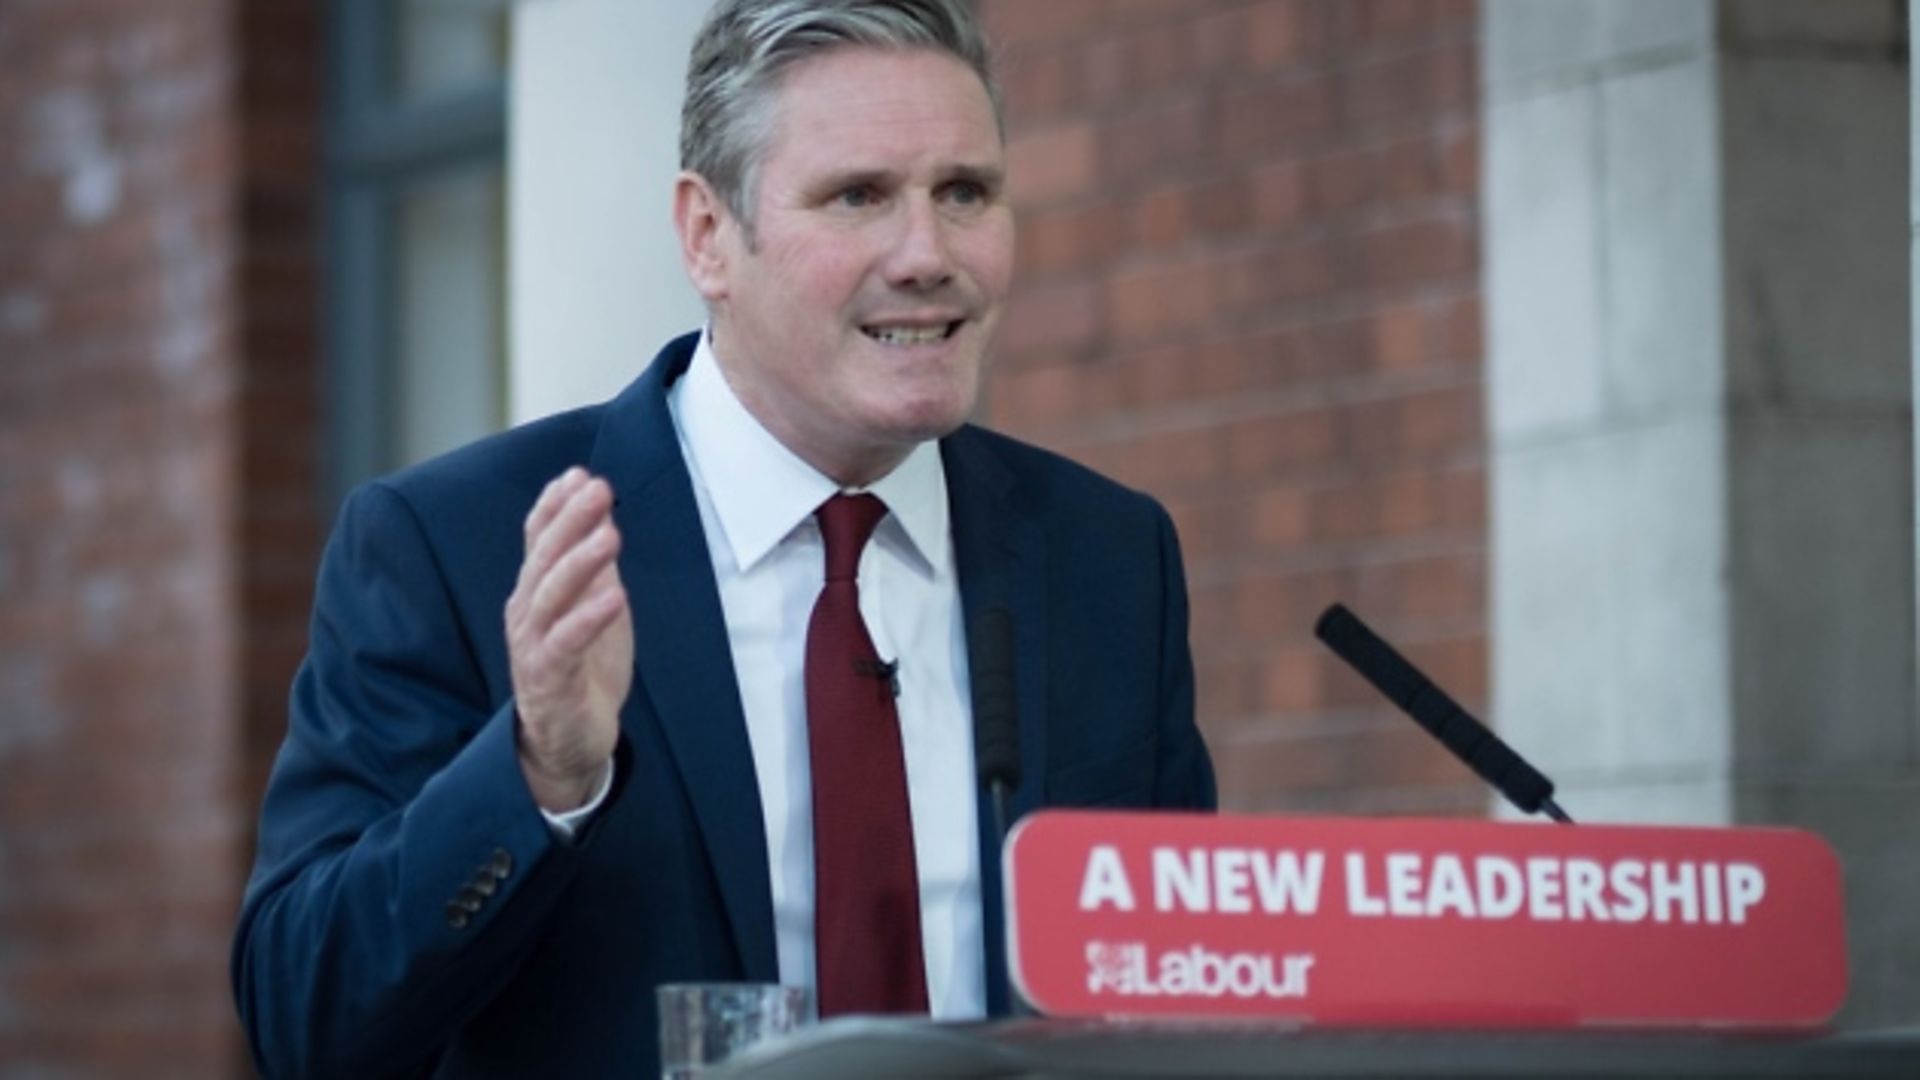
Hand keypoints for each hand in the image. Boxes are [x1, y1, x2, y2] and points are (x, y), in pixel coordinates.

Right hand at [506, 467, 632, 811]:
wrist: (568, 741)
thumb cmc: (581, 668)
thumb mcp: (590, 606)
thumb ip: (591, 563)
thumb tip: (600, 510)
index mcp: (535, 591)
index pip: (538, 539)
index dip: (555, 506)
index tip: (579, 473)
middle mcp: (526, 613)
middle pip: (544, 559)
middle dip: (570, 521)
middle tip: (598, 488)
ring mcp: (533, 647)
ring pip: (550, 596)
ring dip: (580, 562)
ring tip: (609, 534)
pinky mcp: (548, 681)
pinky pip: (566, 645)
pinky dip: (589, 619)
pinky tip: (614, 596)